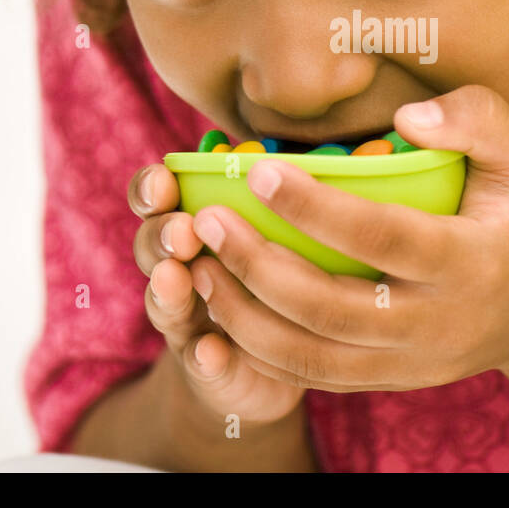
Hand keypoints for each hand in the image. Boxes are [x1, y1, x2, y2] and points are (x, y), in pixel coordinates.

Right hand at [128, 164, 305, 423]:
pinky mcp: (209, 366)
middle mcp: (181, 266)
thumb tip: (357, 141)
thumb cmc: (290, 269)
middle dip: (160, 235)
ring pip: (165, 301)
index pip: (158, 195)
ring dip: (168, 288)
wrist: (273, 360)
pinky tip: (213, 350)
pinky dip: (205, 355)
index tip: (166, 180)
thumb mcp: (290, 224)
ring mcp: (189, 319)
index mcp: (196, 222)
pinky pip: (200, 361)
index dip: (153, 186)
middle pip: (151, 245)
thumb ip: (296, 190)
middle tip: (183, 231)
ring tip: (175, 278)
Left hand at [186, 84, 508, 391]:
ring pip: (312, 357)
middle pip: (332, 309)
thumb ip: (477, 118)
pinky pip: (315, 378)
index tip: (260, 174)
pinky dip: (261, 350)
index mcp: (471, 263)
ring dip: (246, 316)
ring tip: (200, 267)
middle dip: (260, 266)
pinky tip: (225, 307)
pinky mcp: (391, 381)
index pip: (382, 239)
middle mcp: (440, 324)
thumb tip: (406, 117)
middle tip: (210, 222)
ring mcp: (413, 364)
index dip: (316, 209)